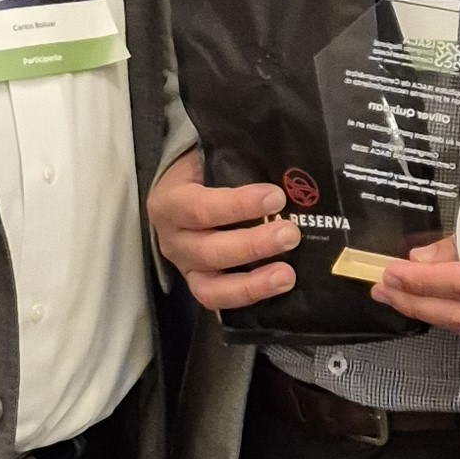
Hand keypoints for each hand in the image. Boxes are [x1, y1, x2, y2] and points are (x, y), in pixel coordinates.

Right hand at [148, 149, 299, 313]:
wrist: (184, 191)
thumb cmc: (205, 172)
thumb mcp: (210, 157)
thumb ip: (236, 158)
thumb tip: (283, 161)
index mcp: (170, 202)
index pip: (200, 207)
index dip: (238, 205)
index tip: (276, 197)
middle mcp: (173, 240)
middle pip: (209, 251)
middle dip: (252, 245)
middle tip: (290, 234)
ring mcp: (185, 268)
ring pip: (211, 286)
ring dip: (253, 282)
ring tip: (287, 274)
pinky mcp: (200, 286)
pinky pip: (219, 301)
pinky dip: (249, 297)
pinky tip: (278, 288)